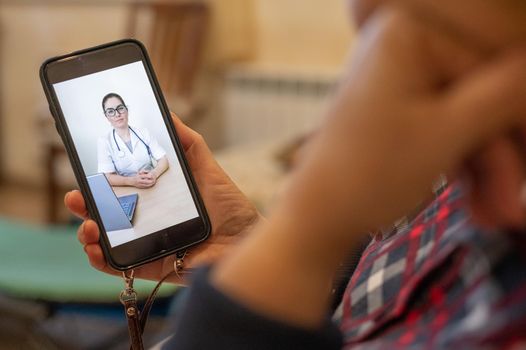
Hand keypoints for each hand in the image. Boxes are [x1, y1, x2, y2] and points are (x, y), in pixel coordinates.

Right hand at [66, 113, 261, 282]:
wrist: (247, 240)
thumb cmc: (230, 207)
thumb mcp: (207, 169)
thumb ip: (187, 144)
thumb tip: (168, 114)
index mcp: (157, 200)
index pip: (120, 191)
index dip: (100, 184)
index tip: (86, 172)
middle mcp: (149, 222)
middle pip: (107, 215)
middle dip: (86, 206)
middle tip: (76, 197)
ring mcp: (148, 245)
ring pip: (107, 241)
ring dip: (88, 233)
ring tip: (88, 225)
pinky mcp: (153, 267)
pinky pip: (120, 267)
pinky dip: (100, 260)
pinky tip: (94, 248)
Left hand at [211, 7, 525, 327]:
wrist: (317, 220)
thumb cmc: (370, 174)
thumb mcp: (448, 132)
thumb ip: (505, 94)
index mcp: (408, 35)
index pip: (492, 70)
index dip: (518, 122)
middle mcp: (401, 50)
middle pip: (479, 100)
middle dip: (499, 159)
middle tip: (509, 211)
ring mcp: (397, 84)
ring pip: (464, 122)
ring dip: (486, 172)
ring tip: (493, 217)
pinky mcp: (395, 113)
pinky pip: (442, 133)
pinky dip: (461, 168)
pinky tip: (477, 204)